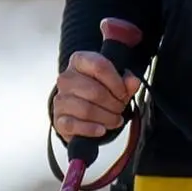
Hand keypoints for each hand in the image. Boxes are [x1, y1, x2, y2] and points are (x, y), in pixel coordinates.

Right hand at [50, 17, 144, 141]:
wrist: (80, 110)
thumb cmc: (100, 93)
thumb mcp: (117, 84)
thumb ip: (127, 81)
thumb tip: (133, 82)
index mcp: (80, 61)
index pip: (99, 66)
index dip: (116, 82)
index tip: (124, 93)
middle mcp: (66, 78)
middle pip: (95, 92)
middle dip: (114, 104)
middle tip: (120, 109)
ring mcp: (60, 99)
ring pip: (86, 110)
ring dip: (106, 118)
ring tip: (114, 120)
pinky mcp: (59, 119)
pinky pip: (73, 125)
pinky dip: (91, 129)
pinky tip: (101, 129)